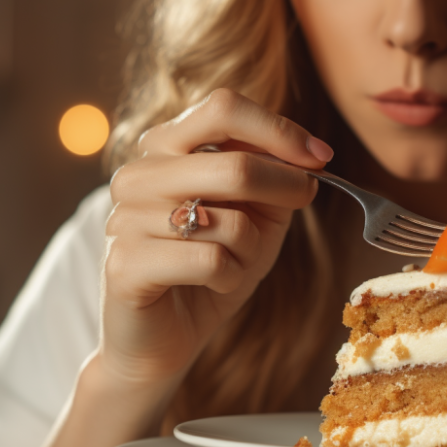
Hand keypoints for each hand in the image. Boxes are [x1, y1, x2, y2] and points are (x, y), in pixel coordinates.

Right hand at [101, 88, 333, 384]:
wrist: (163, 337)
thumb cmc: (212, 269)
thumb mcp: (257, 218)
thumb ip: (278, 181)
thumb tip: (310, 159)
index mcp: (166, 148)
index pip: (223, 108)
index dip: (279, 130)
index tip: (321, 157)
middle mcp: (139, 174)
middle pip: (235, 163)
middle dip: (285, 187)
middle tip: (302, 201)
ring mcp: (125, 217)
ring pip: (228, 220)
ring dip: (252, 247)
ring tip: (236, 261)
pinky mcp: (126, 264)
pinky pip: (210, 260)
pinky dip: (230, 276)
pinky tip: (214, 284)